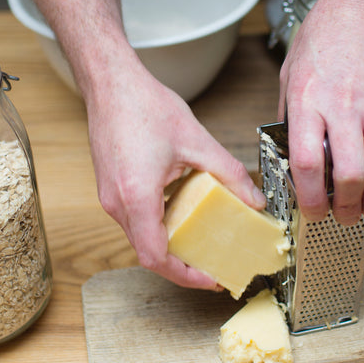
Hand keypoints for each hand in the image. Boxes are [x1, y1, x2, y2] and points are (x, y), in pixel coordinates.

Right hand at [84, 68, 265, 289]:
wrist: (110, 83)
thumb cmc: (142, 105)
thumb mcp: (197, 141)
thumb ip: (229, 173)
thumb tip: (254, 199)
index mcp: (137, 196)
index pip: (156, 257)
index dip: (185, 276)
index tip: (210, 278)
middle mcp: (117, 203)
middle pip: (149, 252)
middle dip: (182, 265)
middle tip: (212, 264)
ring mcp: (109, 197)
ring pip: (140, 237)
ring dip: (170, 244)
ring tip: (201, 242)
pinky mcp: (109, 188)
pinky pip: (134, 219)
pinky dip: (159, 226)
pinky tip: (183, 213)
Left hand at [279, 0, 363, 224]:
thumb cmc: (326, 32)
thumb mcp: (291, 71)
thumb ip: (290, 114)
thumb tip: (290, 153)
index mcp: (308, 99)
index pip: (308, 161)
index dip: (309, 196)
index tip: (309, 211)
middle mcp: (343, 106)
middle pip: (349, 174)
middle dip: (345, 207)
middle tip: (340, 217)